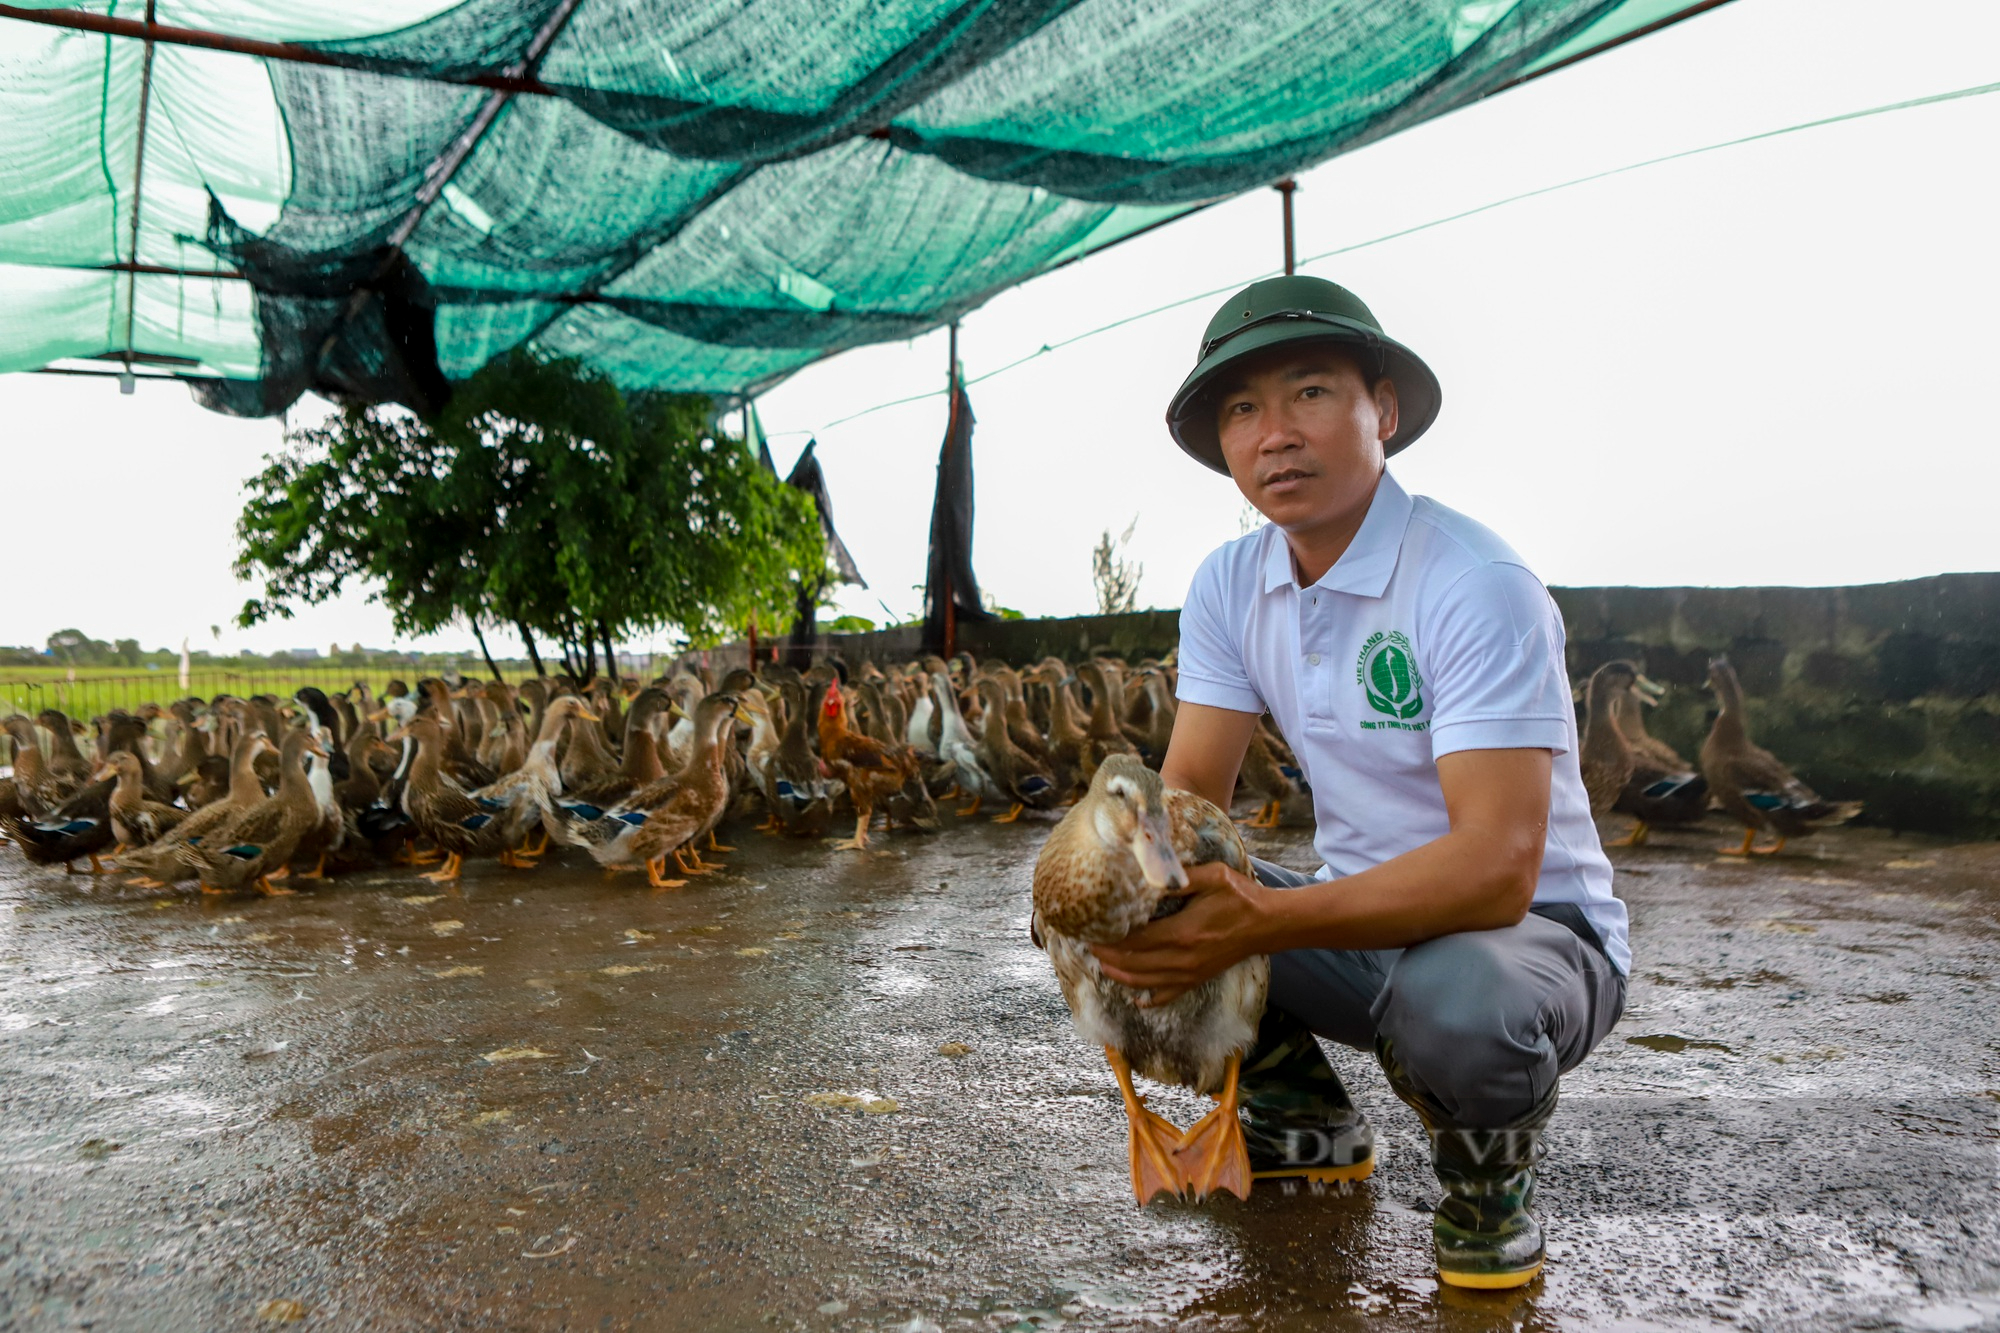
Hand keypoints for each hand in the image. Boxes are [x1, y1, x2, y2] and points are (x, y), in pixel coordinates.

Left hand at [1090, 861, 1278, 1006]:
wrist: (1267, 924)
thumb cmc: (1240, 897)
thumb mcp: (1212, 877)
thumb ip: (1179, 878)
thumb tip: (1148, 878)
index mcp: (1182, 932)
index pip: (1135, 940)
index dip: (1110, 938)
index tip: (1091, 931)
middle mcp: (1182, 958)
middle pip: (1133, 964)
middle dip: (1107, 956)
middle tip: (1088, 946)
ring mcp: (1189, 973)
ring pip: (1144, 983)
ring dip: (1119, 975)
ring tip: (1101, 963)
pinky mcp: (1197, 980)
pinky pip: (1167, 996)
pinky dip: (1149, 999)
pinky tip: (1136, 998)